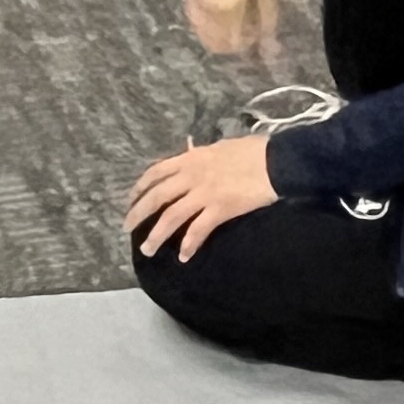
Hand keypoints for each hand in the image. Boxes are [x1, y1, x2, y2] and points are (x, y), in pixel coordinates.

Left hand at [127, 134, 280, 262]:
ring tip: (147, 250)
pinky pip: (198, 230)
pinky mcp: (220, 209)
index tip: (130, 200)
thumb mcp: (220, 148)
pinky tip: (183, 256)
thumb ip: (202, 155)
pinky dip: (189, 244)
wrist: (276, 161)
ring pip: (171, 217)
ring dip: (157, 235)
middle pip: (156, 196)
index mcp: (191, 158)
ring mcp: (204, 193)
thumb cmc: (253, 151)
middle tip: (127, 227)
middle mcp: (192, 175)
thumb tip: (193, 156)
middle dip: (138, 213)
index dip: (139, 187)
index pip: (156, 172)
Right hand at [185, 0, 281, 59]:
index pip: (233, 43)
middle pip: (214, 41)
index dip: (247, 44)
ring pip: (201, 30)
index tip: (258, 33)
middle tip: (248, 27)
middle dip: (231, 41)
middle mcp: (207, 7)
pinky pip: (194, 14)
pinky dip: (205, 20)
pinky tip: (219, 10)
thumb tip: (270, 48)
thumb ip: (267, 19)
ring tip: (235, 17)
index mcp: (228, 8)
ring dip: (218, 32)